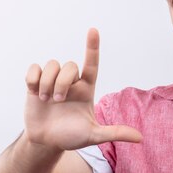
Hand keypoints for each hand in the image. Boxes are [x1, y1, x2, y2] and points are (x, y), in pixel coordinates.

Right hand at [23, 28, 141, 149]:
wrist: (46, 141)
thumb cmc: (71, 137)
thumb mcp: (93, 136)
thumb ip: (114, 133)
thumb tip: (140, 138)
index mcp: (86, 89)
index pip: (91, 64)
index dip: (92, 47)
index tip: (93, 30)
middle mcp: (71, 82)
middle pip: (69, 65)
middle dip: (62, 82)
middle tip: (58, 101)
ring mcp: (53, 81)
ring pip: (51, 65)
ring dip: (46, 83)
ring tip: (45, 100)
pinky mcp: (35, 83)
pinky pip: (34, 68)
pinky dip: (32, 79)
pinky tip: (33, 92)